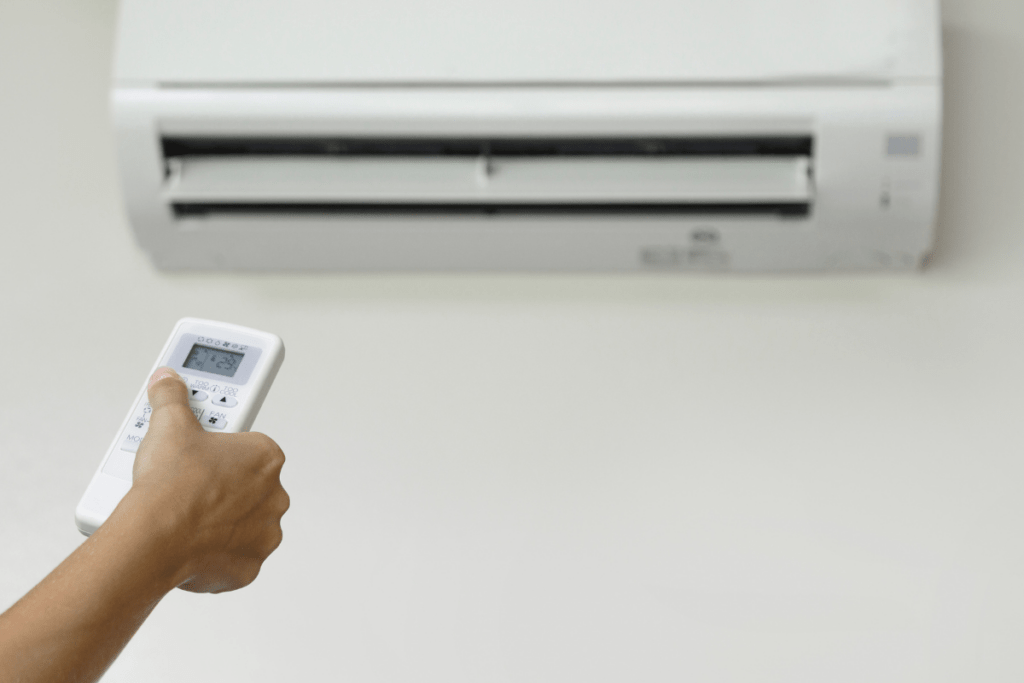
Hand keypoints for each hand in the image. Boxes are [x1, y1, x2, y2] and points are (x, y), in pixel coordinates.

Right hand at [128, 367, 289, 592]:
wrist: (156, 538)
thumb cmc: (171, 485)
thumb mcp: (169, 425)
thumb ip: (172, 397)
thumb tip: (168, 381)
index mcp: (266, 457)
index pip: (247, 450)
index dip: (219, 453)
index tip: (200, 457)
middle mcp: (275, 495)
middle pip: (246, 488)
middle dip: (220, 488)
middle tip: (187, 487)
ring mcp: (265, 532)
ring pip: (242, 523)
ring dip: (219, 521)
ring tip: (185, 516)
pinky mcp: (250, 566)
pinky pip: (234, 557)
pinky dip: (215, 554)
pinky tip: (190, 543)